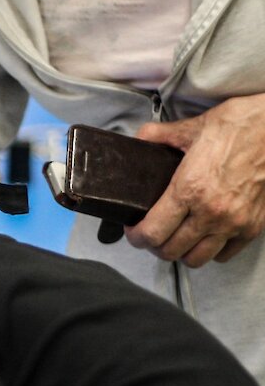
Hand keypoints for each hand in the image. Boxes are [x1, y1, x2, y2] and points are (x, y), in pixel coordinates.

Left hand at [123, 94, 264, 266]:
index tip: (133, 231)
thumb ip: (160, 136)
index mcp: (189, 189)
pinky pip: (224, 255)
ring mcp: (233, 222)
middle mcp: (210, 212)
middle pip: (169, 251)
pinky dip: (210, 251)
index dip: (136, 237)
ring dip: (181, 252)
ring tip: (176, 238)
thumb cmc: (239, 126)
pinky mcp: (253, 227)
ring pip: (195, 259)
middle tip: (152, 233)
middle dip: (154, 246)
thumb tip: (140, 138)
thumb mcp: (193, 127)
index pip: (152, 233)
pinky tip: (205, 237)